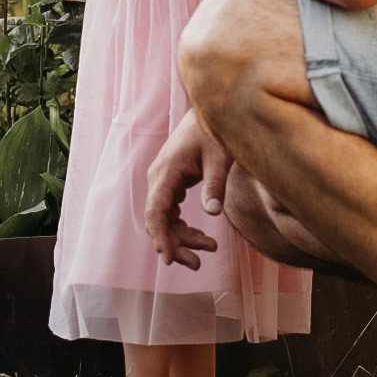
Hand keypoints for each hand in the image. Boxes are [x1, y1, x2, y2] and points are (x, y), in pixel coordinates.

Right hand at [144, 110, 232, 268]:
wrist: (210, 112)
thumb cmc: (215, 131)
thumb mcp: (219, 158)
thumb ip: (215, 184)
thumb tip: (214, 212)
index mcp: (166, 171)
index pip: (156, 211)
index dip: (161, 237)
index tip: (170, 259)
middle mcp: (159, 177)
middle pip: (158, 220)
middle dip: (175, 245)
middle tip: (197, 264)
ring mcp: (163, 180)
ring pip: (164, 219)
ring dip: (182, 238)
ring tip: (209, 248)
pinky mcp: (171, 182)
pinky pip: (170, 212)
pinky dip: (183, 228)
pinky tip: (203, 237)